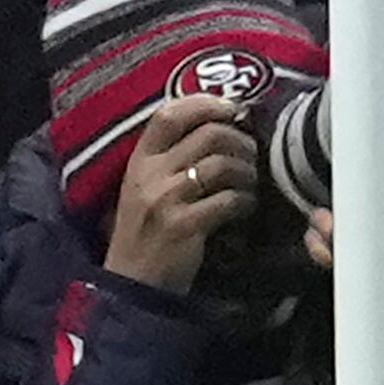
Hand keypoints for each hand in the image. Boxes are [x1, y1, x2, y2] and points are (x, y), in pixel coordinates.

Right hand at [102, 98, 262, 292]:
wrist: (131, 281)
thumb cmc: (147, 229)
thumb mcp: (146, 186)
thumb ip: (173, 156)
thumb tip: (223, 123)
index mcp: (139, 160)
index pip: (168, 114)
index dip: (206, 103)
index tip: (233, 109)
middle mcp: (149, 175)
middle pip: (209, 135)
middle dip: (242, 141)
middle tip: (252, 155)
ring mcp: (165, 200)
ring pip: (223, 165)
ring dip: (248, 172)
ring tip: (250, 183)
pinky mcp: (183, 226)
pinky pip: (229, 200)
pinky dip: (246, 201)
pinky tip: (245, 207)